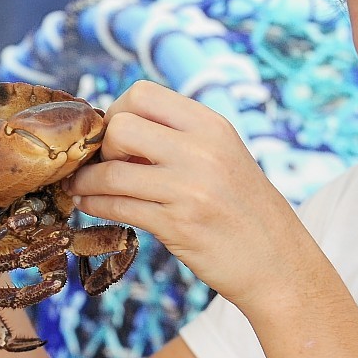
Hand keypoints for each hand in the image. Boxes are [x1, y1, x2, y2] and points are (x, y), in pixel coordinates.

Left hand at [70, 81, 316, 305]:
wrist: (278, 263)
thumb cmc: (245, 210)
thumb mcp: (223, 157)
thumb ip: (179, 138)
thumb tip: (117, 129)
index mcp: (212, 126)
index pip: (143, 94)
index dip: (116, 112)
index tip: (114, 137)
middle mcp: (202, 150)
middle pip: (121, 126)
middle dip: (101, 146)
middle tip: (104, 165)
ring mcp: (189, 189)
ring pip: (112, 172)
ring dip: (86, 182)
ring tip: (79, 188)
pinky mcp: (177, 225)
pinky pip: (117, 208)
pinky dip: (94, 206)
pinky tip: (88, 207)